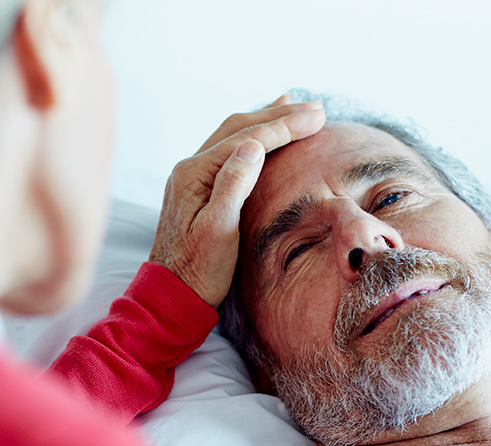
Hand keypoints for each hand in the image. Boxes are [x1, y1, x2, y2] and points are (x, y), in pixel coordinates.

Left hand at [149, 94, 325, 305]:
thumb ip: (234, 185)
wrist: (172, 295)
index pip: (247, 139)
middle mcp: (190, 169)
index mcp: (195, 174)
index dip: (285, 125)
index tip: (318, 117)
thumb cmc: (198, 270)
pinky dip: (252, 139)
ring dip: (264, 120)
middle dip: (278, 116)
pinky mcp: (199, 190)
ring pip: (233, 136)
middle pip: (239, 128)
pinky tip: (263, 139)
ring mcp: (192, 178)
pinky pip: (229, 152)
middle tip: (316, 108)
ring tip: (291, 105)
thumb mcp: (219, 230)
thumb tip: (254, 146)